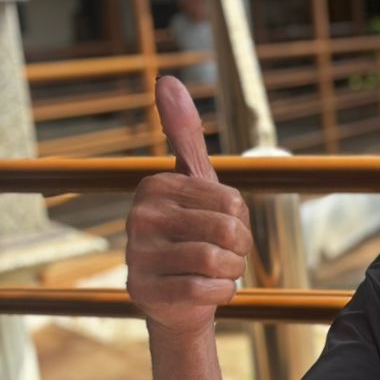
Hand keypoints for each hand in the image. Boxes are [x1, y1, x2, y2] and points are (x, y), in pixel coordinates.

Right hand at [125, 76, 251, 334]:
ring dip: (230, 271)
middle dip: (238, 249)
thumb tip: (167, 80)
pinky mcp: (144, 291)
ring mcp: (138, 255)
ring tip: (215, 272)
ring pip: (217, 260)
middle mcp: (139, 216)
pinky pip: (207, 289)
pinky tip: (206, 291)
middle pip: (226, 230)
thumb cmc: (192, 233)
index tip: (222, 227)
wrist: (178, 299)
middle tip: (223, 255)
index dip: (241, 220)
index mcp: (155, 186)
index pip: (231, 200)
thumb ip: (184, 134)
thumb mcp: (195, 182)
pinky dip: (221, 293)